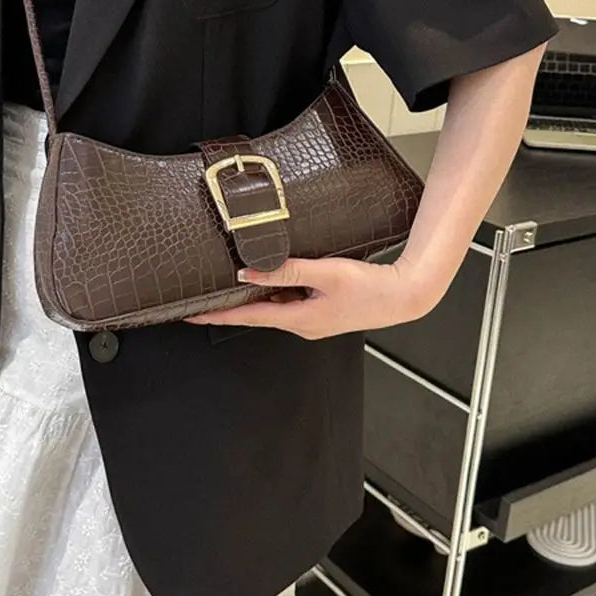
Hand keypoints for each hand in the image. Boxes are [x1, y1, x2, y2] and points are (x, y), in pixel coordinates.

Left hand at [184, 256, 443, 339]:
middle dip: (232, 304)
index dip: (217, 316)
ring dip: (258, 294)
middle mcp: (302, 325)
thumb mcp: (325, 273)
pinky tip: (275, 275)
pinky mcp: (321, 312)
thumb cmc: (369, 287)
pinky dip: (278, 290)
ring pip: (275, 306)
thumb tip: (249, 271)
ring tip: (237, 278)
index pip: (247, 318)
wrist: (403, 296)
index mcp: (299, 319)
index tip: (192, 315)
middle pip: (258, 312)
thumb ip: (286, 271)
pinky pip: (291, 301)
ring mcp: (312, 320)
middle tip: (205, 293)